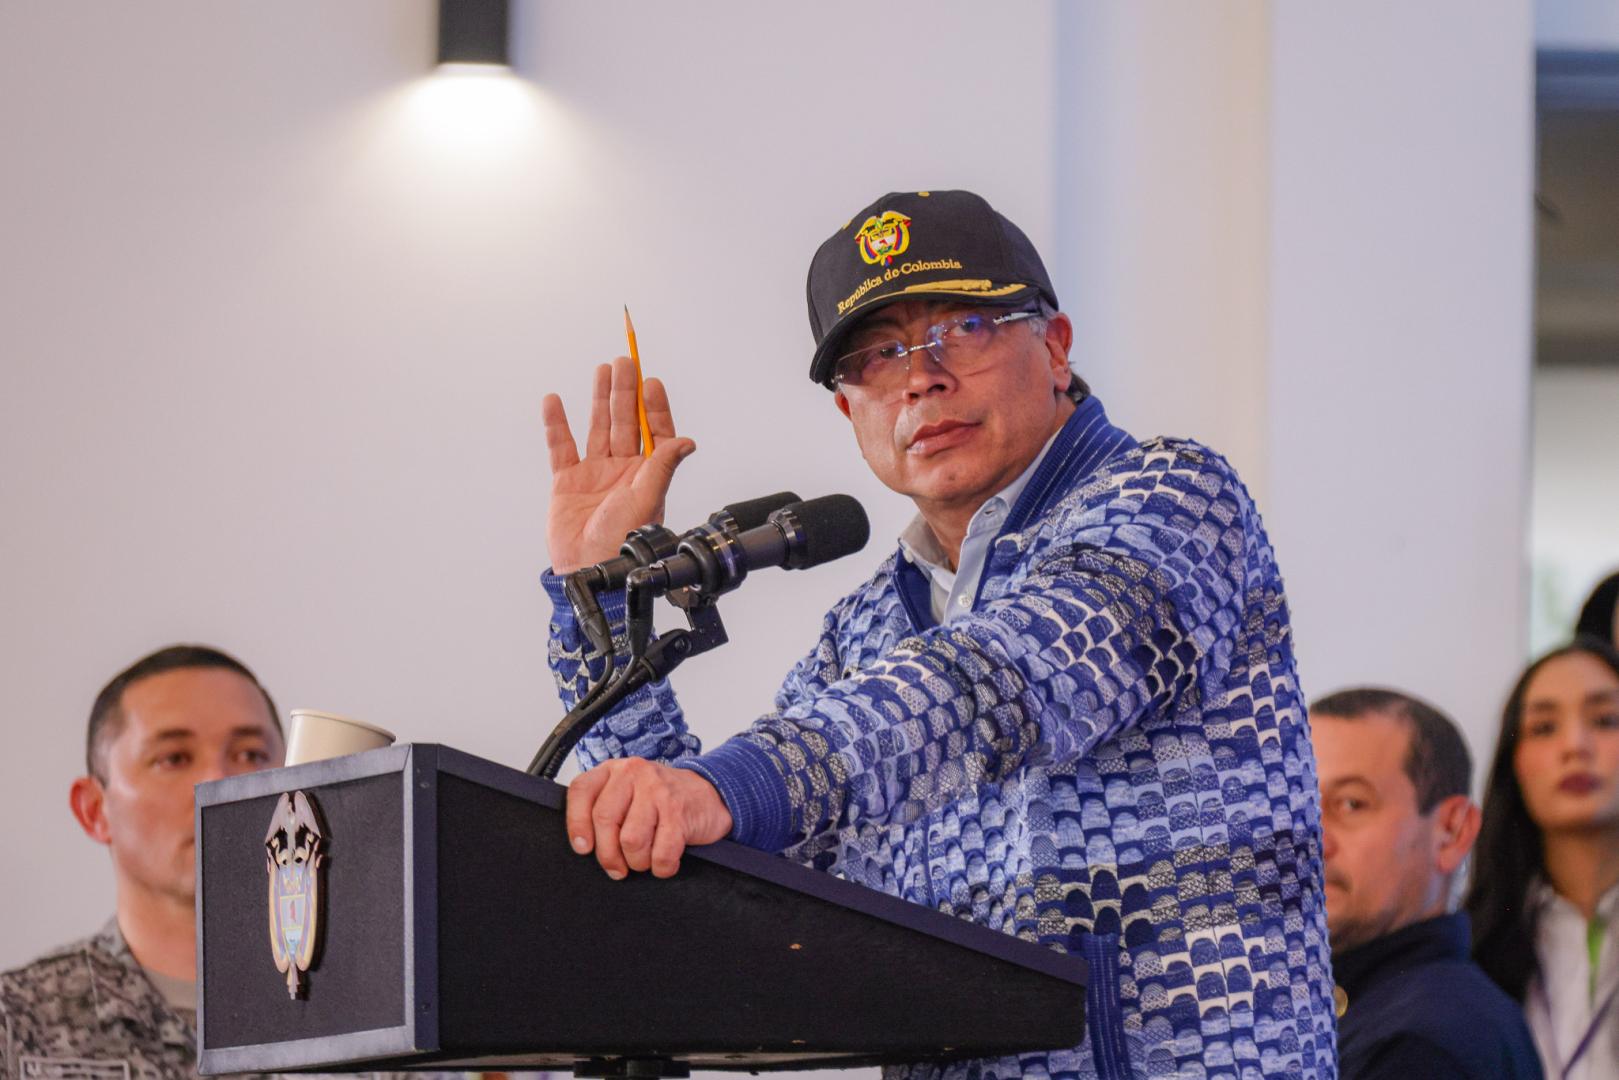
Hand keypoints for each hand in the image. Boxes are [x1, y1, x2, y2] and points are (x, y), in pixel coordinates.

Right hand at [544, 356, 695, 572]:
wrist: (590, 569)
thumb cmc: (623, 542)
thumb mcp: (648, 500)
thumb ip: (663, 467)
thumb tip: (687, 441)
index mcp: (647, 474)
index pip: (653, 432)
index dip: (652, 406)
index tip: (651, 381)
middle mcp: (623, 470)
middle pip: (624, 422)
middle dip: (625, 392)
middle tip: (625, 362)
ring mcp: (594, 474)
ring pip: (597, 428)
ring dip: (598, 399)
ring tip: (601, 370)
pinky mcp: (567, 482)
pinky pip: (561, 447)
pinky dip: (556, 425)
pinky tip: (554, 401)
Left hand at [566, 758, 732, 878]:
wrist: (710, 794)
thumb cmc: (661, 800)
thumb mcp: (628, 793)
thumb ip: (604, 807)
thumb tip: (582, 845)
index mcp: (615, 770)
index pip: (581, 791)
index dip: (576, 823)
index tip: (582, 848)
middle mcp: (634, 773)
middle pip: (604, 820)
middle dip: (608, 854)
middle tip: (617, 868)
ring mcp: (658, 790)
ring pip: (631, 840)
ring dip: (637, 862)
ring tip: (645, 860)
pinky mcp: (679, 811)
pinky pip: (661, 853)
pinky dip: (661, 867)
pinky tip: (665, 863)